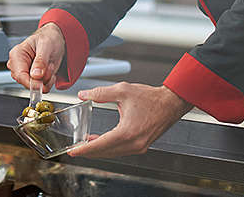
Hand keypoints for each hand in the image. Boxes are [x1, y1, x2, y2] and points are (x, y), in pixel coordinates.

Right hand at [6, 23, 65, 92]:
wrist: (54, 39)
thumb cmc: (48, 38)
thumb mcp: (46, 46)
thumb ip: (41, 61)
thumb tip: (35, 75)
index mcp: (17, 55)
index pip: (20, 75)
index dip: (32, 83)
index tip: (43, 85)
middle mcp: (17, 65)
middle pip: (26, 82)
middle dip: (42, 78)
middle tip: (50, 66)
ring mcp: (24, 72)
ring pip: (34, 86)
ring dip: (46, 79)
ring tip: (49, 65)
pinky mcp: (31, 77)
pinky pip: (39, 87)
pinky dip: (48, 81)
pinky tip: (49, 70)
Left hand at [68, 83, 191, 157]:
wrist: (171, 103)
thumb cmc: (151, 98)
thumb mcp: (122, 90)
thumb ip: (100, 93)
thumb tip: (84, 95)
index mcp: (127, 132)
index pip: (101, 145)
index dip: (84, 149)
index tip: (73, 151)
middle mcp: (134, 144)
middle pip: (105, 152)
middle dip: (88, 152)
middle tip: (74, 150)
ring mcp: (138, 147)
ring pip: (112, 153)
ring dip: (98, 150)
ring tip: (84, 145)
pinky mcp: (141, 146)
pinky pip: (120, 150)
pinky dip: (108, 147)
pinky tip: (100, 141)